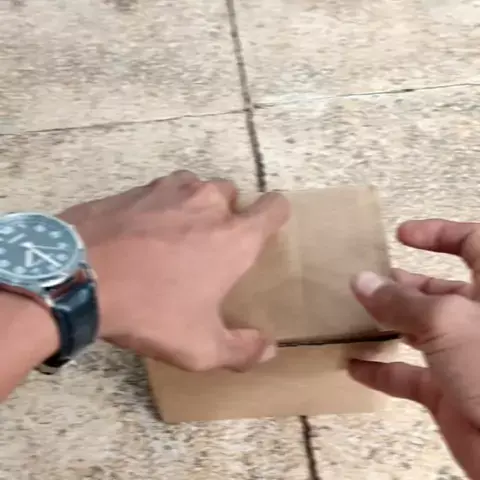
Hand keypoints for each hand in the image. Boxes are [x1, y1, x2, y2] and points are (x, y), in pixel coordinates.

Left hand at [59, 171, 288, 371]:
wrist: (76, 277)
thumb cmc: (149, 309)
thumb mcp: (199, 347)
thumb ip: (242, 349)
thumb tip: (269, 349)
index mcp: (235, 236)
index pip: (275, 207)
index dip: (275, 214)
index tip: (263, 229)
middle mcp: (209, 202)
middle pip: (233, 194)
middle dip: (227, 214)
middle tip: (208, 246)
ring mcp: (171, 189)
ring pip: (197, 188)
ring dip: (193, 207)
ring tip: (173, 237)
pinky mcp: (137, 188)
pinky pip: (161, 191)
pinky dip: (160, 206)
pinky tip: (140, 232)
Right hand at [350, 220, 479, 478]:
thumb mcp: (447, 322)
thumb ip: (400, 301)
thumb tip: (361, 281)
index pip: (474, 244)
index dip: (440, 233)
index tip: (401, 234)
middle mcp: (479, 319)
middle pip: (439, 290)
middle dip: (402, 284)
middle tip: (366, 280)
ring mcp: (465, 356)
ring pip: (421, 331)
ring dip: (388, 324)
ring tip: (354, 314)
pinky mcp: (450, 391)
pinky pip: (410, 375)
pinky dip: (382, 371)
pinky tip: (354, 366)